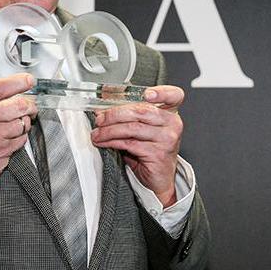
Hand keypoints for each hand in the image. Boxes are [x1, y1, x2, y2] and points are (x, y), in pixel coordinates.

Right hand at [0, 73, 36, 219]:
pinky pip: (20, 141)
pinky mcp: (1, 154)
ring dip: (25, 123)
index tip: (29, 80)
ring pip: (23, 124)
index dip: (19, 82)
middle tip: (30, 106)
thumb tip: (11, 93)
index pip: (0, 88)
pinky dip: (20, 138)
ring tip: (17, 124)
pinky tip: (10, 139)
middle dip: (29, 105)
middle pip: (19, 106)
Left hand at [90, 85, 184, 206]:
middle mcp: (172, 124)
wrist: (159, 178)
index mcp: (170, 113)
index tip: (147, 94)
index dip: (161, 92)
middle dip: (114, 114)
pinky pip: (129, 143)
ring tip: (97, 133)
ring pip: (132, 128)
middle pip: (141, 111)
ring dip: (109, 130)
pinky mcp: (158, 153)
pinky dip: (111, 141)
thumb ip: (129, 115)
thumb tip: (104, 107)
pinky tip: (103, 142)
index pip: (174, 95)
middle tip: (100, 119)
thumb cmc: (150, 150)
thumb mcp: (142, 129)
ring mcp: (167, 139)